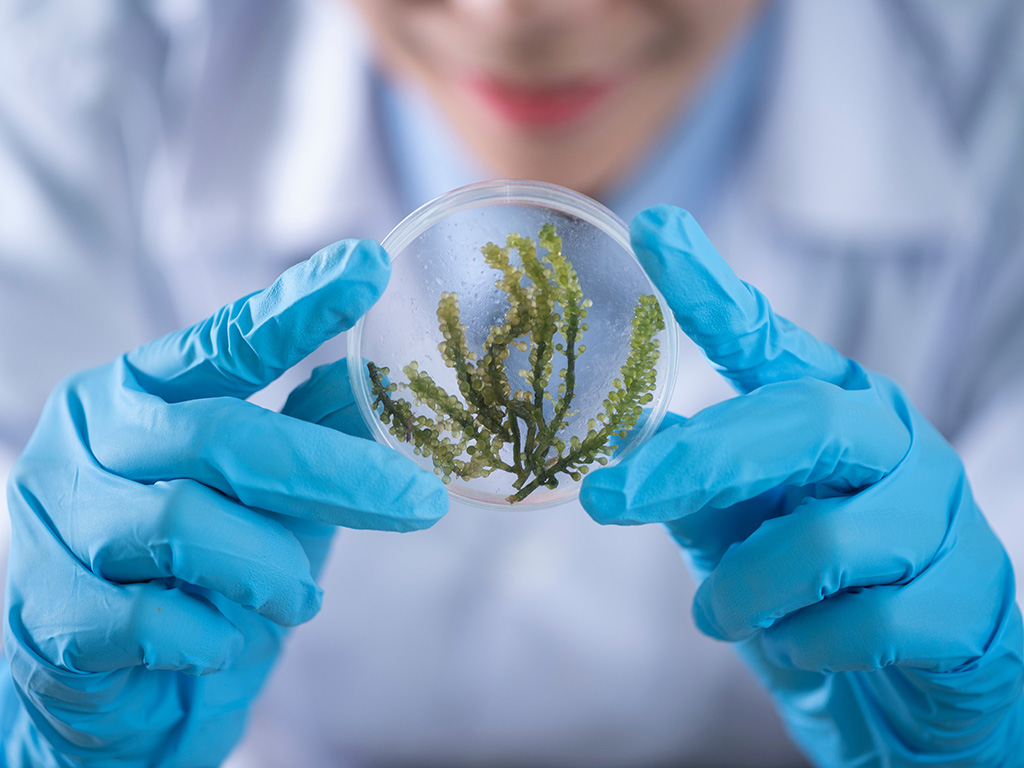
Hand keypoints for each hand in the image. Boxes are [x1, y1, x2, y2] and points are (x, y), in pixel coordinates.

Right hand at [3, 240, 446, 766]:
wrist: (121, 692)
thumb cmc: (202, 574)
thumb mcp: (267, 496)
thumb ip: (309, 432)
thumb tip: (374, 374)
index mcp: (139, 392)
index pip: (225, 341)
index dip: (299, 306)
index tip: (370, 267)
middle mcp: (88, 438)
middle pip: (223, 435)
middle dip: (335, 474)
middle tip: (421, 502)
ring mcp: (57, 521)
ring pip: (186, 524)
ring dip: (271, 569)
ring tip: (301, 598)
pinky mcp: (50, 610)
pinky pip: (156, 616)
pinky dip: (215, 632)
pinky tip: (223, 639)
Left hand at [580, 207, 1022, 764]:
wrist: (912, 693)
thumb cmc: (815, 596)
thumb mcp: (743, 535)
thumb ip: (702, 489)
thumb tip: (639, 441)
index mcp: (831, 410)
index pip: (767, 340)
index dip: (709, 288)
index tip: (653, 229)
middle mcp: (891, 444)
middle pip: (796, 422)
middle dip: (695, 464)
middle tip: (607, 502)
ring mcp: (940, 519)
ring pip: (822, 543)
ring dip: (747, 591)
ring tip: (722, 613)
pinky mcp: (967, 603)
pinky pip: (863, 624)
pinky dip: (804, 646)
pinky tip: (804, 648)